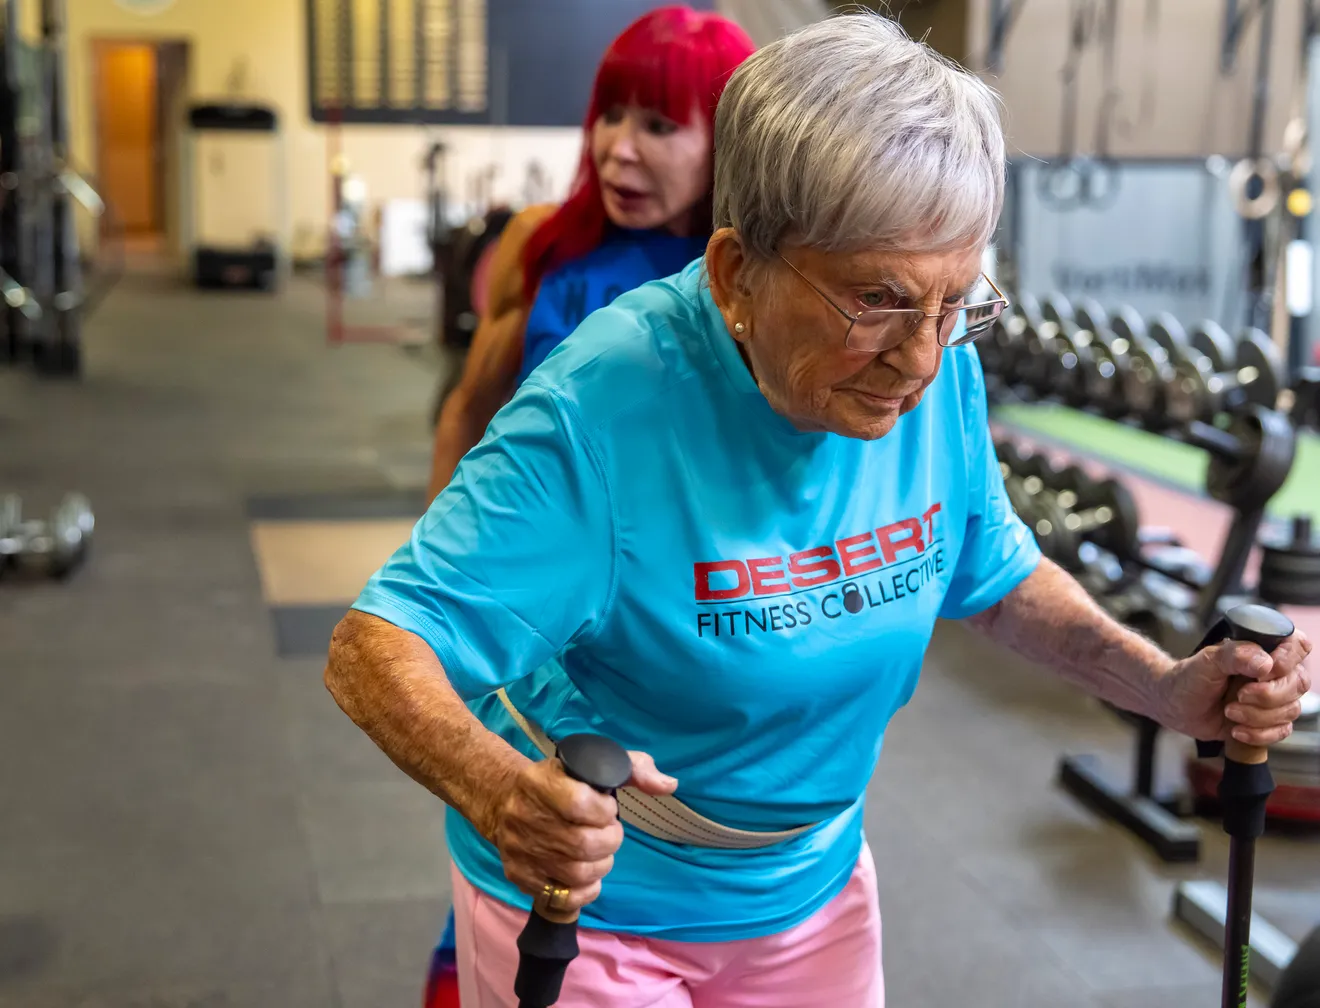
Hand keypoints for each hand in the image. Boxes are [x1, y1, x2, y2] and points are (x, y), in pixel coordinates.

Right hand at [485, 750, 676, 914]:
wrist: (505, 801)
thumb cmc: (561, 782)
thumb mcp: (591, 764)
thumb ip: (633, 768)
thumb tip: (669, 785)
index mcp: (540, 782)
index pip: (579, 804)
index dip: (604, 811)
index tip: (608, 807)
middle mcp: (524, 816)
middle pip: (582, 845)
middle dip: (609, 841)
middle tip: (610, 833)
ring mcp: (520, 849)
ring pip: (576, 873)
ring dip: (601, 865)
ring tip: (600, 852)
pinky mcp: (519, 875)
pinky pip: (562, 897)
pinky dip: (585, 890)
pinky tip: (588, 875)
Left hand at [1158, 630, 1312, 744]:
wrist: (1175, 706)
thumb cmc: (1190, 678)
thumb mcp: (1207, 661)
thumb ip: (1235, 655)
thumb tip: (1266, 663)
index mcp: (1263, 649)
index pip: (1297, 645)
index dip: (1287, 660)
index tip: (1263, 672)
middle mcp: (1275, 673)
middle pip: (1298, 683)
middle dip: (1268, 695)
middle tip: (1238, 696)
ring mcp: (1274, 698)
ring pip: (1291, 710)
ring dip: (1258, 716)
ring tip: (1228, 711)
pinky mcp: (1269, 721)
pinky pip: (1282, 732)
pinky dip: (1258, 734)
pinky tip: (1236, 730)